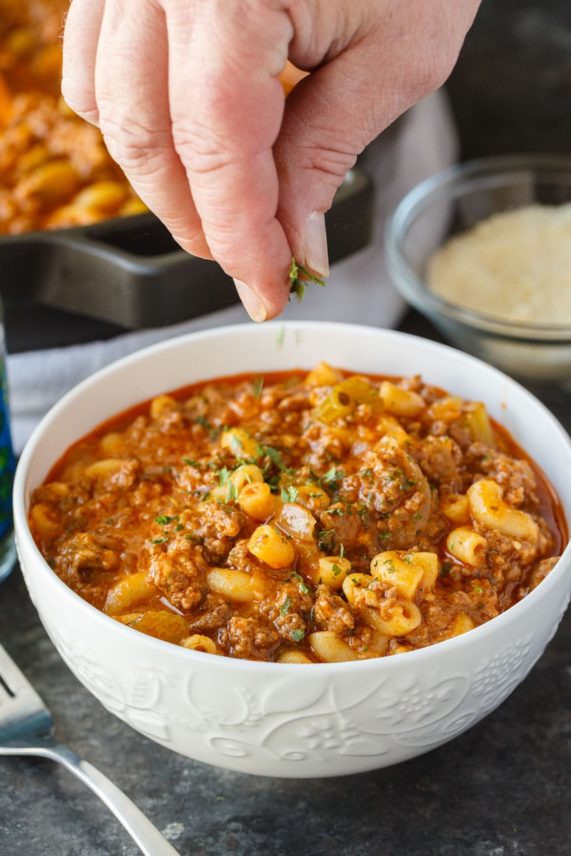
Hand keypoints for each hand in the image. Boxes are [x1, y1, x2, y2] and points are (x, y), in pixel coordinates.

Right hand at [62, 0, 479, 319]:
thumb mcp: (395, 57)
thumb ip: (325, 157)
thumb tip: (291, 247)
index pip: (216, 152)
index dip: (242, 239)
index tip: (268, 290)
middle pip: (147, 137)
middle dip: (199, 219)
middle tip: (252, 258)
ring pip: (108, 104)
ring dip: (162, 175)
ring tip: (224, 204)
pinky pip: (95, 56)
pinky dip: (134, 114)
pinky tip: (183, 135)